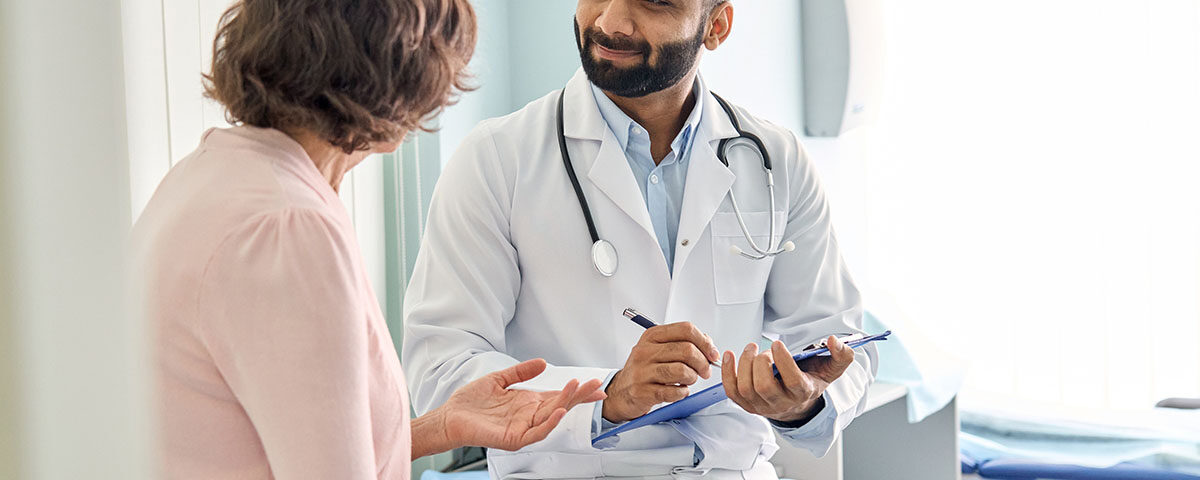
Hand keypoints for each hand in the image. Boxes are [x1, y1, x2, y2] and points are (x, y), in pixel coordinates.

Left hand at [437, 359, 605, 451]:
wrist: (450, 416)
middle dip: (579, 395)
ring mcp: (523, 428)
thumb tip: (542, 363)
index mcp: (528, 403)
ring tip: (577, 389)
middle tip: (596, 384)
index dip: (577, 391)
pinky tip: (558, 411)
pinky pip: (537, 433)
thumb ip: (521, 371)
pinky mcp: (514, 438)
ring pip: (552, 417)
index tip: (595, 384)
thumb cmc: (471, 403)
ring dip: (566, 403)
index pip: (558, 396)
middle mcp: (529, 416)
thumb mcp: (499, 379)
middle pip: (560, 404)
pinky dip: (549, 423)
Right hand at [602, 322, 720, 422]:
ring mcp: (642, 371)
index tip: (712, 354)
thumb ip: (683, 342)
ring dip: (692, 377)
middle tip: (704, 371)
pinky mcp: (642, 391)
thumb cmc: (645, 370)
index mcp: (652, 336)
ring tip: (689, 380)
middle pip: (686, 350)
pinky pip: (673, 391)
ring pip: (681, 370)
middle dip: (702, 363)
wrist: (621, 391)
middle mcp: (645, 351)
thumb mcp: (659, 349)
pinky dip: (682, 392)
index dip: (705, 342)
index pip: (686, 330)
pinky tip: (679, 391)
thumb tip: (708, 343)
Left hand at [721, 336, 853, 422]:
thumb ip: (841, 355)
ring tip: (751, 349)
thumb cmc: (811, 381)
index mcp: (802, 393)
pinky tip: (729, 356)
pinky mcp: (747, 405)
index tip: (778, 344)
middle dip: (761, 363)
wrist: (798, 404)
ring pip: (746, 389)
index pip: (792, 382)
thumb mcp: (831, 370)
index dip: (784, 362)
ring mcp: (761, 406)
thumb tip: (834, 340)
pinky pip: (732, 391)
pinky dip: (727, 373)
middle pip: (764, 387)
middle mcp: (781, 403)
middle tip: (764, 350)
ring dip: (744, 364)